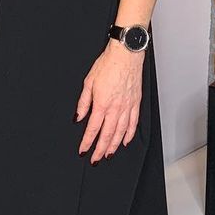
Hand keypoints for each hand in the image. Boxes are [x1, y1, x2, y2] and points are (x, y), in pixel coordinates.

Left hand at [75, 40, 143, 162]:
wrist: (126, 54)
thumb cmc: (107, 65)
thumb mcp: (88, 82)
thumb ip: (83, 103)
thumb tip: (78, 117)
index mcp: (102, 103)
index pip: (93, 128)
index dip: (87, 142)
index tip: (83, 151)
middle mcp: (116, 108)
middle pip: (107, 134)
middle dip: (100, 149)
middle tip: (96, 159)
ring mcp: (127, 106)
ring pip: (120, 132)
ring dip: (114, 145)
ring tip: (108, 154)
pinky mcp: (136, 103)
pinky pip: (133, 123)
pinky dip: (129, 134)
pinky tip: (124, 141)